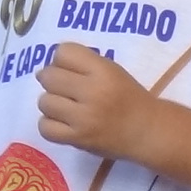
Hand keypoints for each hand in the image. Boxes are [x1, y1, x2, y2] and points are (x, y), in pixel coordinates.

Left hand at [35, 43, 155, 162]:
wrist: (146, 131)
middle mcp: (93, 91)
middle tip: (64, 91)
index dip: (61, 60)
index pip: (63, 52)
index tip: (70, 71)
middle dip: (52, 82)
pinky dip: (49, 125)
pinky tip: (61, 123)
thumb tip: (43, 71)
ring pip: (44, 102)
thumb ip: (83, 64)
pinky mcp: (78, 139)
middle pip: (50, 77)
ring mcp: (84, 117)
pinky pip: (45, 128)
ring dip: (51, 104)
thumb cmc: (128, 98)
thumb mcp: (111, 70)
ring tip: (65, 109)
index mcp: (103, 70)